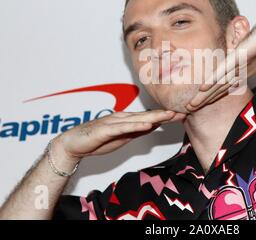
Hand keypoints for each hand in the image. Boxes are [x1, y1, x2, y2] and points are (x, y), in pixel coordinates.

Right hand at [52, 110, 185, 163]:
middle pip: (147, 115)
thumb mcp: (121, 137)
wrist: (73, 144)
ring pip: (138, 118)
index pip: (149, 117)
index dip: (165, 116)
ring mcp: (113, 122)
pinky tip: (147, 125)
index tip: (182, 114)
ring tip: (169, 115)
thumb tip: (153, 126)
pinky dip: (136, 125)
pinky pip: (123, 128)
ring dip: (154, 117)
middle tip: (182, 111)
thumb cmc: (96, 140)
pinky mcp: (106, 129)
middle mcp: (121, 117)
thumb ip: (136, 131)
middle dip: (165, 114)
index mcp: (126, 119)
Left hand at [186, 8, 255, 110]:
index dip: (215, 96)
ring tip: (190, 106)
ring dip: (204, 95)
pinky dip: (214, 79)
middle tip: (189, 109)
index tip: (204, 105)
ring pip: (217, 81)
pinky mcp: (241, 54)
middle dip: (203, 99)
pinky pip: (225, 69)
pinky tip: (202, 88)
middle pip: (217, 85)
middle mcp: (239, 64)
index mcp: (246, 66)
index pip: (227, 84)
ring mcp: (238, 59)